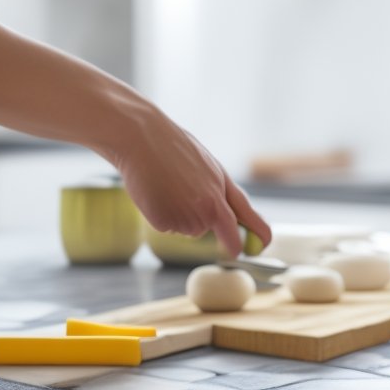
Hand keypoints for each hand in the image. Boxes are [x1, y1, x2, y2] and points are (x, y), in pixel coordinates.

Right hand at [105, 107, 270, 256]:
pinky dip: (163, 214)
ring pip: (189, 229)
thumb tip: (240, 223)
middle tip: (188, 189)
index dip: (247, 244)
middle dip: (206, 219)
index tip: (247, 250)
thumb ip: (229, 198)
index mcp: (221, 197)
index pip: (243, 232)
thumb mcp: (214, 170)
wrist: (142, 139)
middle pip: (214, 232)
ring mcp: (182, 219)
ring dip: (181, 214)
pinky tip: (157, 192)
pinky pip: (168, 226)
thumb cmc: (179, 150)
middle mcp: (205, 212)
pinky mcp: (161, 222)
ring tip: (170, 185)